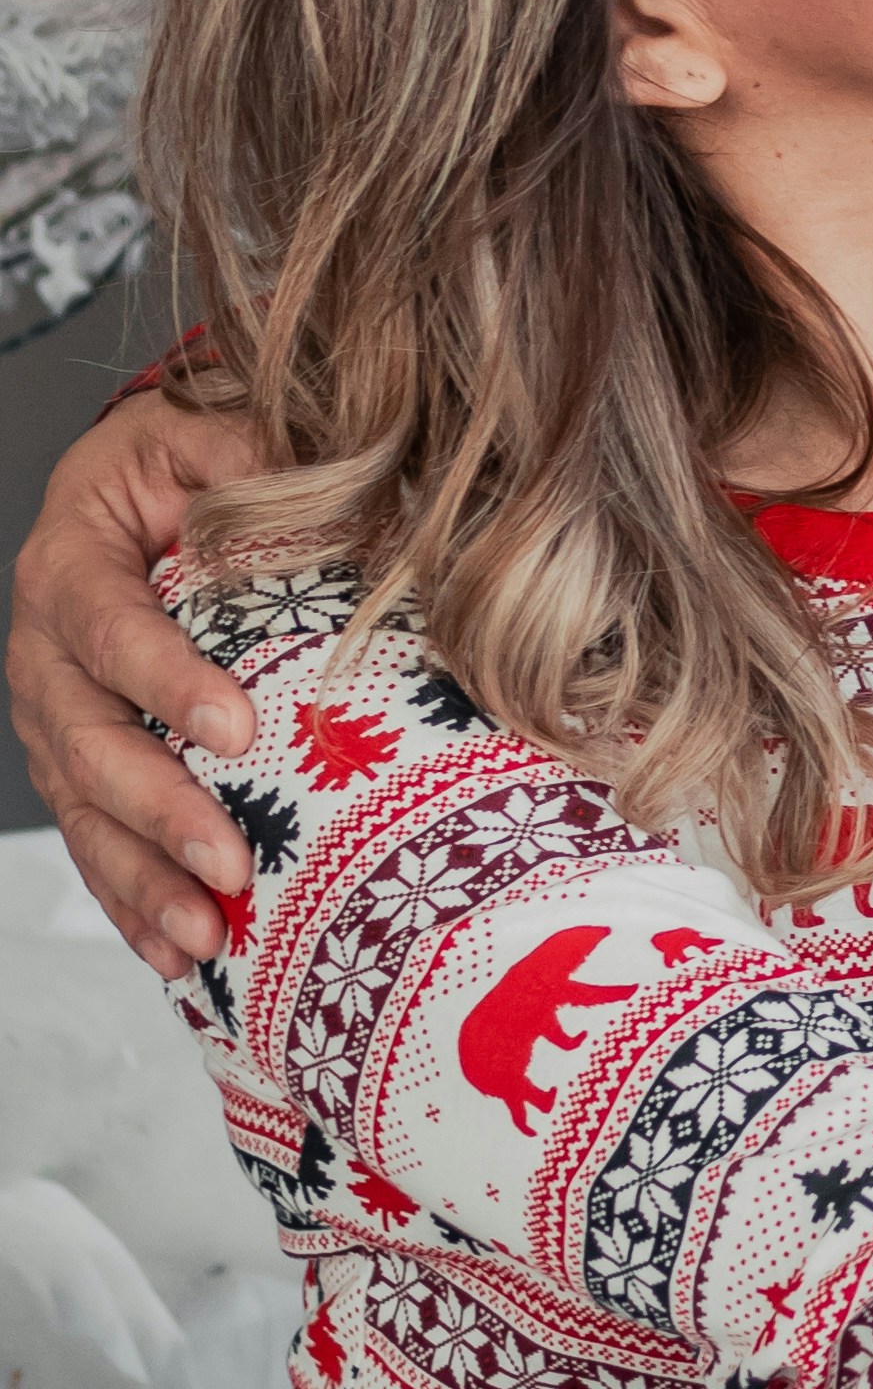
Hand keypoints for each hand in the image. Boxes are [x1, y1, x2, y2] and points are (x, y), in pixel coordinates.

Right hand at [5, 392, 258, 973]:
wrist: (140, 494)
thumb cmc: (180, 464)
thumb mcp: (198, 432)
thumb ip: (238, 450)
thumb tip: (310, 472)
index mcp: (70, 566)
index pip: (109, 628)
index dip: (163, 679)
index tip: (235, 728)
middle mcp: (45, 655)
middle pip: (88, 743)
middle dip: (156, 810)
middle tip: (229, 862)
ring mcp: (57, 722)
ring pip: (85, 812)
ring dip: (141, 880)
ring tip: (205, 935)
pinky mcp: (80, 773)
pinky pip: (97, 846)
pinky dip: (132, 905)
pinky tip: (178, 957)